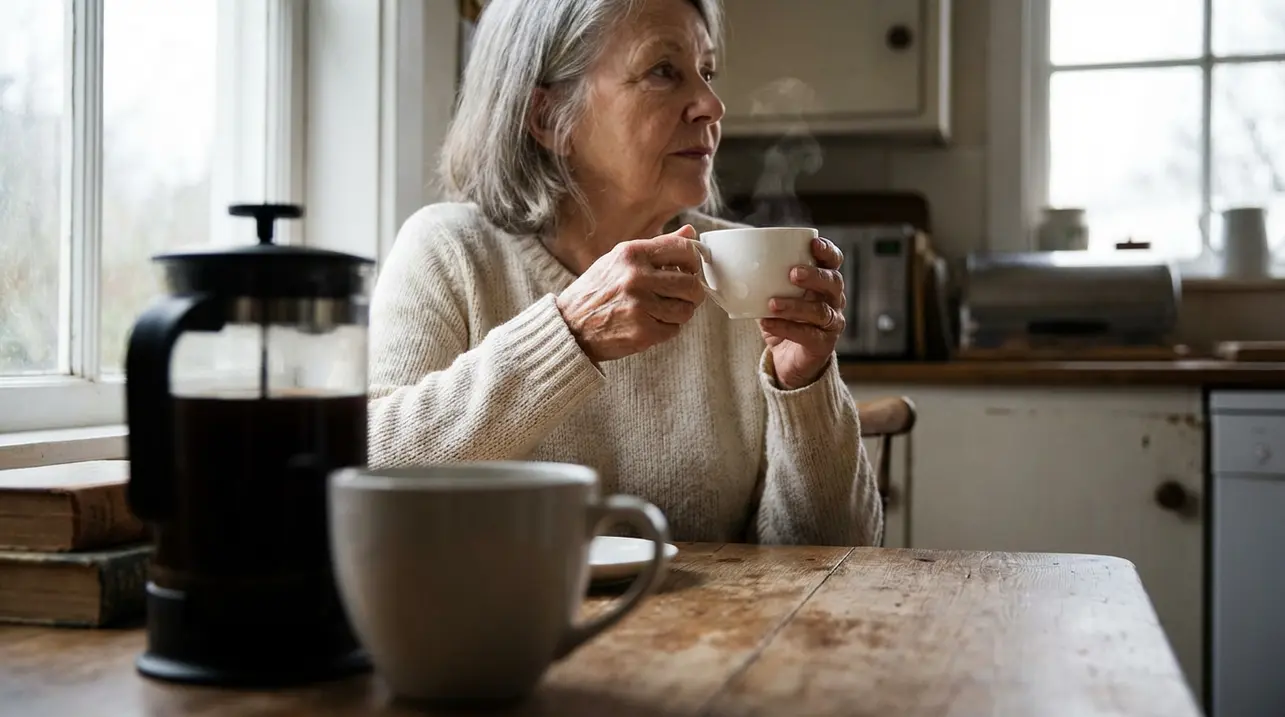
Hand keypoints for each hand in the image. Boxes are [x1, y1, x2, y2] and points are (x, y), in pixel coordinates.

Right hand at [555, 225, 705, 362]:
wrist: (569, 326)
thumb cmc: (596, 291)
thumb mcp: (620, 260)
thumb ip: (657, 247)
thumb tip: (691, 231)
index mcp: (632, 253)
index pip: (684, 248)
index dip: (694, 260)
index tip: (691, 269)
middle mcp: (636, 277)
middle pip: (691, 283)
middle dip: (692, 292)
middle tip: (683, 295)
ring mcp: (640, 306)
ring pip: (686, 309)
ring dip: (680, 312)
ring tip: (662, 310)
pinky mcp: (643, 332)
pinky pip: (674, 330)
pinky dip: (667, 329)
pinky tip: (650, 323)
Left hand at [758, 236, 845, 389]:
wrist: (788, 359)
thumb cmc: (782, 320)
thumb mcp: (772, 296)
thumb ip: (762, 280)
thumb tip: (733, 261)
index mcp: (823, 282)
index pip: (833, 262)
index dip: (827, 252)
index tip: (813, 244)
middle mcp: (833, 300)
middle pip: (833, 283)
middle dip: (814, 276)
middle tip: (793, 273)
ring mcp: (831, 323)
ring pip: (820, 310)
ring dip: (795, 305)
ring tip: (772, 303)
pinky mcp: (823, 344)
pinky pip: (808, 334)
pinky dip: (786, 327)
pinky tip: (768, 323)